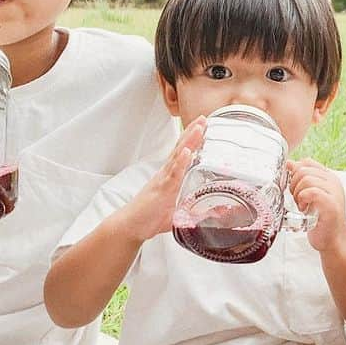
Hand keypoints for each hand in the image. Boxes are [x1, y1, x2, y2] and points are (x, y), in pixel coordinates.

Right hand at [122, 118, 205, 241]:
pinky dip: (181, 162)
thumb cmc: (150, 219)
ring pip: (178, 156)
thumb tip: (215, 216)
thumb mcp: (178, 215)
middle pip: (181, 148)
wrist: (130, 226)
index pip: (183, 154)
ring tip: (199, 127)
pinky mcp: (161, 189)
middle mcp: (166, 174)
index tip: (203, 127)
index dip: (193, 140)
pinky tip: (187, 151)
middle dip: (193, 133)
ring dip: (189, 141)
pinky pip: (173, 173)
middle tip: (205, 118)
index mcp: (170, 177)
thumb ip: (195, 213)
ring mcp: (163, 179)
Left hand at [287, 158, 345, 251]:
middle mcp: (333, 182)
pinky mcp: (331, 204)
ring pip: (306, 179)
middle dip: (294, 184)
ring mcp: (334, 192)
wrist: (335, 239)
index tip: (294, 188)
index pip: (307, 162)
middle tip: (297, 200)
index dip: (294, 173)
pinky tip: (305, 209)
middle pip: (303, 169)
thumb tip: (289, 163)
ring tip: (302, 206)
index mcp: (328, 177)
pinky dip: (303, 200)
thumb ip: (301, 179)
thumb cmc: (321, 219)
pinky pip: (312, 192)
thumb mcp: (310, 195)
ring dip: (298, 194)